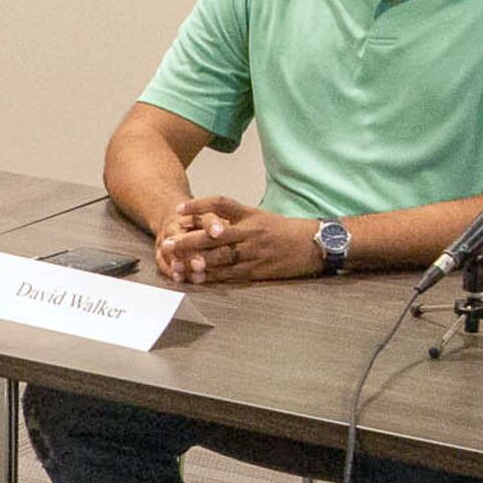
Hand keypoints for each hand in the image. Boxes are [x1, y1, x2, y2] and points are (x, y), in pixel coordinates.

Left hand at [153, 197, 318, 284]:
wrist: (315, 245)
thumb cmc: (285, 232)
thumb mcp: (261, 218)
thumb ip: (237, 220)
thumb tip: (208, 223)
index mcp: (251, 215)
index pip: (221, 204)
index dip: (199, 205)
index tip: (180, 209)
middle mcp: (250, 232)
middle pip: (214, 234)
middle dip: (189, 240)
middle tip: (167, 243)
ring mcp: (253, 252)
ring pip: (220, 256)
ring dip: (197, 261)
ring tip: (177, 264)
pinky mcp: (258, 270)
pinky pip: (231, 274)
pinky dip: (213, 277)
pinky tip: (198, 278)